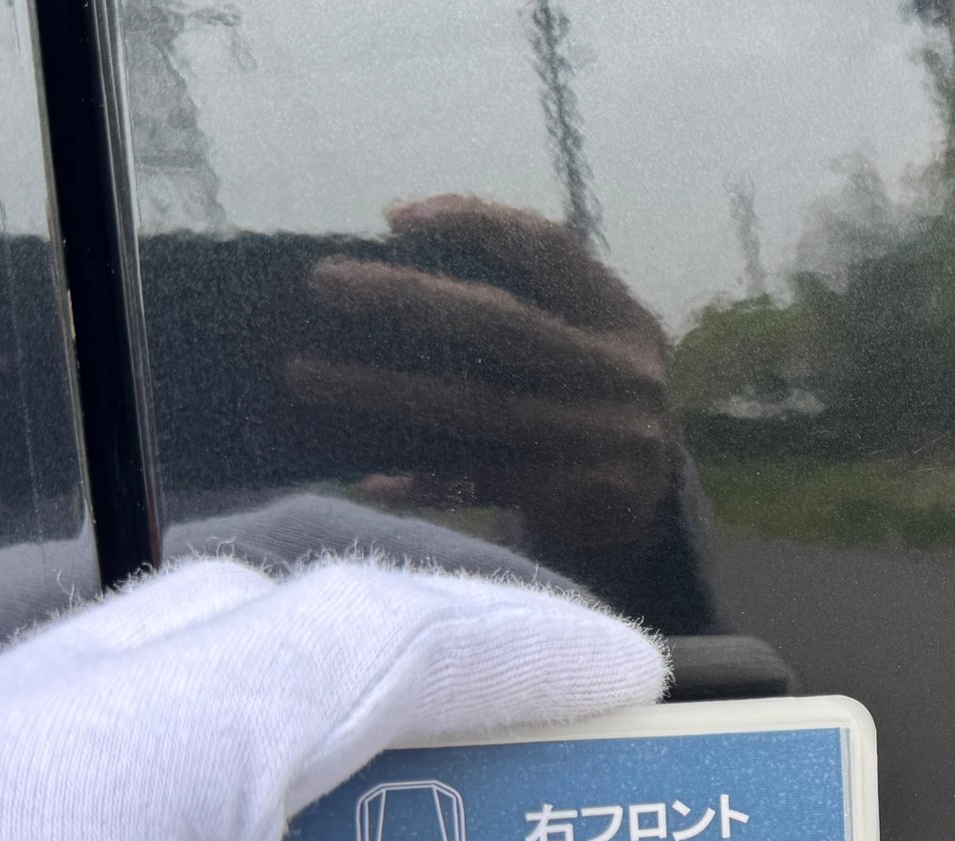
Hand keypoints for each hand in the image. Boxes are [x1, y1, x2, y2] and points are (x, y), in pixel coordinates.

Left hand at [291, 196, 672, 549]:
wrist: (648, 507)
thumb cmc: (586, 405)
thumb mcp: (583, 346)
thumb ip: (523, 306)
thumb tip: (392, 268)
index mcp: (620, 316)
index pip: (548, 246)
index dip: (474, 221)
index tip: (393, 219)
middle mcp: (621, 371)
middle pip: (501, 324)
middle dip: (404, 298)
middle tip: (323, 283)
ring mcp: (606, 437)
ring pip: (478, 408)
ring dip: (383, 391)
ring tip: (306, 376)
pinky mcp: (581, 495)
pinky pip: (482, 482)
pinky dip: (423, 480)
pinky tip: (368, 479)